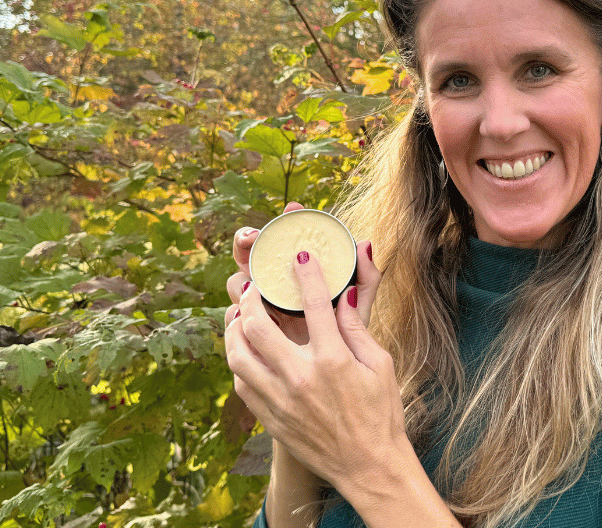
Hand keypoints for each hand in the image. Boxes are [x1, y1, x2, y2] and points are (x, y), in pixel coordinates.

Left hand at [224, 203, 393, 491]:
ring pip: (238, 353)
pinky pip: (240, 382)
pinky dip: (239, 359)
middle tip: (257, 284)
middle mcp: (300, 378)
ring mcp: (280, 400)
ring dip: (235, 327)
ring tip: (241, 314)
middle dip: (252, 297)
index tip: (301, 254)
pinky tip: (245, 349)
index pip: (314, 304)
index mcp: (333, 361)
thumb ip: (356, 326)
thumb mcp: (378, 364)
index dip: (306, 273)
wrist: (368, 465)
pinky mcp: (270, 418)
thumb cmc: (380, 413)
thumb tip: (342, 292)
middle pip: (258, 324)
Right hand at [225, 202, 379, 341]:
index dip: (288, 221)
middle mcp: (276, 290)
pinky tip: (240, 316)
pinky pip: (235, 323)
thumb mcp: (361, 313)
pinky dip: (235, 316)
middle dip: (247, 241)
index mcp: (300, 279)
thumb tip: (367, 244)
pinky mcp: (249, 340)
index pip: (286, 241)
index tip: (294, 209)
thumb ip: (366, 281)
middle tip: (253, 238)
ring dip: (239, 278)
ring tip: (248, 279)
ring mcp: (260, 314)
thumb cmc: (350, 347)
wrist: (338, 391)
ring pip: (238, 286)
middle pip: (252, 256)